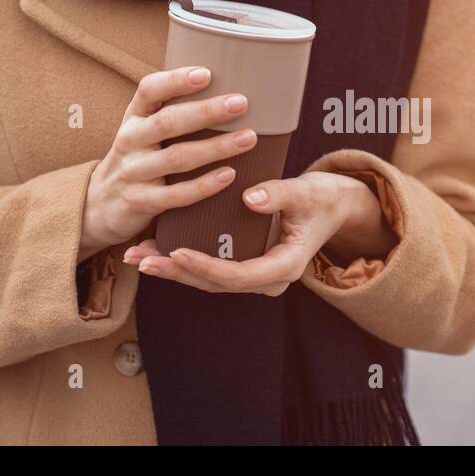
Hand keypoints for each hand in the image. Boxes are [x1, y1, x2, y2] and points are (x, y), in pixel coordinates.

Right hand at [78, 66, 256, 260]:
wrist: (99, 206)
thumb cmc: (136, 159)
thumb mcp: (142, 131)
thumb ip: (170, 112)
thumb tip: (223, 85)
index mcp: (133, 117)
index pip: (149, 90)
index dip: (176, 80)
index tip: (207, 73)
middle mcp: (130, 141)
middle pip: (168, 122)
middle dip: (207, 111)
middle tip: (241, 103)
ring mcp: (133, 172)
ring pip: (177, 158)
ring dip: (215, 147)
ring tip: (248, 138)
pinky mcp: (140, 202)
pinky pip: (176, 194)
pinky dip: (204, 185)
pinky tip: (229, 175)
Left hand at [123, 171, 396, 295]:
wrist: (337, 207)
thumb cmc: (324, 197)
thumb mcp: (308, 192)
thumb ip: (281, 194)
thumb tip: (250, 198)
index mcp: (285, 266)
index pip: (237, 275)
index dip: (205, 266)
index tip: (177, 252)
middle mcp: (267, 278)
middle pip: (215, 283)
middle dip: (177, 271)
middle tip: (142, 259)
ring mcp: (256, 274)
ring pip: (208, 280)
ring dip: (173, 269)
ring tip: (138, 256)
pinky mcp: (246, 264)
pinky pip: (211, 268)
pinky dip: (183, 259)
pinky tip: (155, 247)